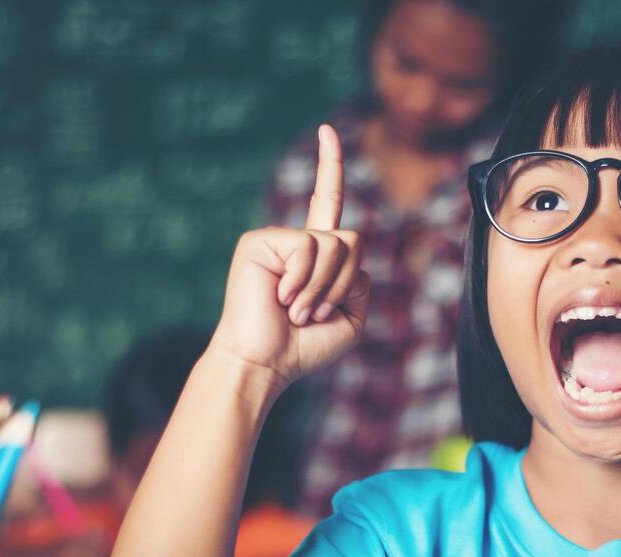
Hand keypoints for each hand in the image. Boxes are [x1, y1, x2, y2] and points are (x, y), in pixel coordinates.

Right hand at [211, 124, 369, 391]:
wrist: (264, 363)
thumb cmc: (303, 348)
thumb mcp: (352, 317)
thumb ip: (360, 279)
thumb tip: (344, 246)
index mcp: (315, 256)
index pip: (327, 202)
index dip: (329, 165)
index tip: (327, 130)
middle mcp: (296, 242)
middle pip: (352, 239)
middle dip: (344, 283)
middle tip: (313, 313)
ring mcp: (276, 239)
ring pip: (335, 245)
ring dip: (324, 288)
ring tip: (297, 311)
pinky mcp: (259, 242)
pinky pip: (308, 248)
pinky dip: (304, 281)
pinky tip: (282, 299)